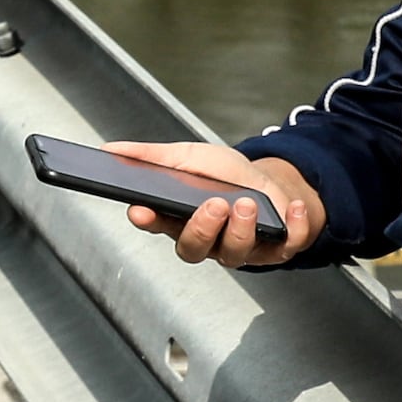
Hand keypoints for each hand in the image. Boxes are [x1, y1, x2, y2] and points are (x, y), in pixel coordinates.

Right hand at [104, 138, 319, 266]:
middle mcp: (208, 240)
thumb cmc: (225, 177)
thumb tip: (111, 149)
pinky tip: (290, 209)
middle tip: (214, 204)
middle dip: (203, 228)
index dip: (149, 220)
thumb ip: (152, 156)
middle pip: (194, 248)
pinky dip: (290, 228)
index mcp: (181, 219)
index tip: (141, 210)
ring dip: (241, 228)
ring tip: (247, 203)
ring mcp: (240, 248)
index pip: (158, 224)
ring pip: (234, 253)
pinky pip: (283, 247)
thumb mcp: (188, 156)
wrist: (270, 182)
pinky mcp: (275, 249)